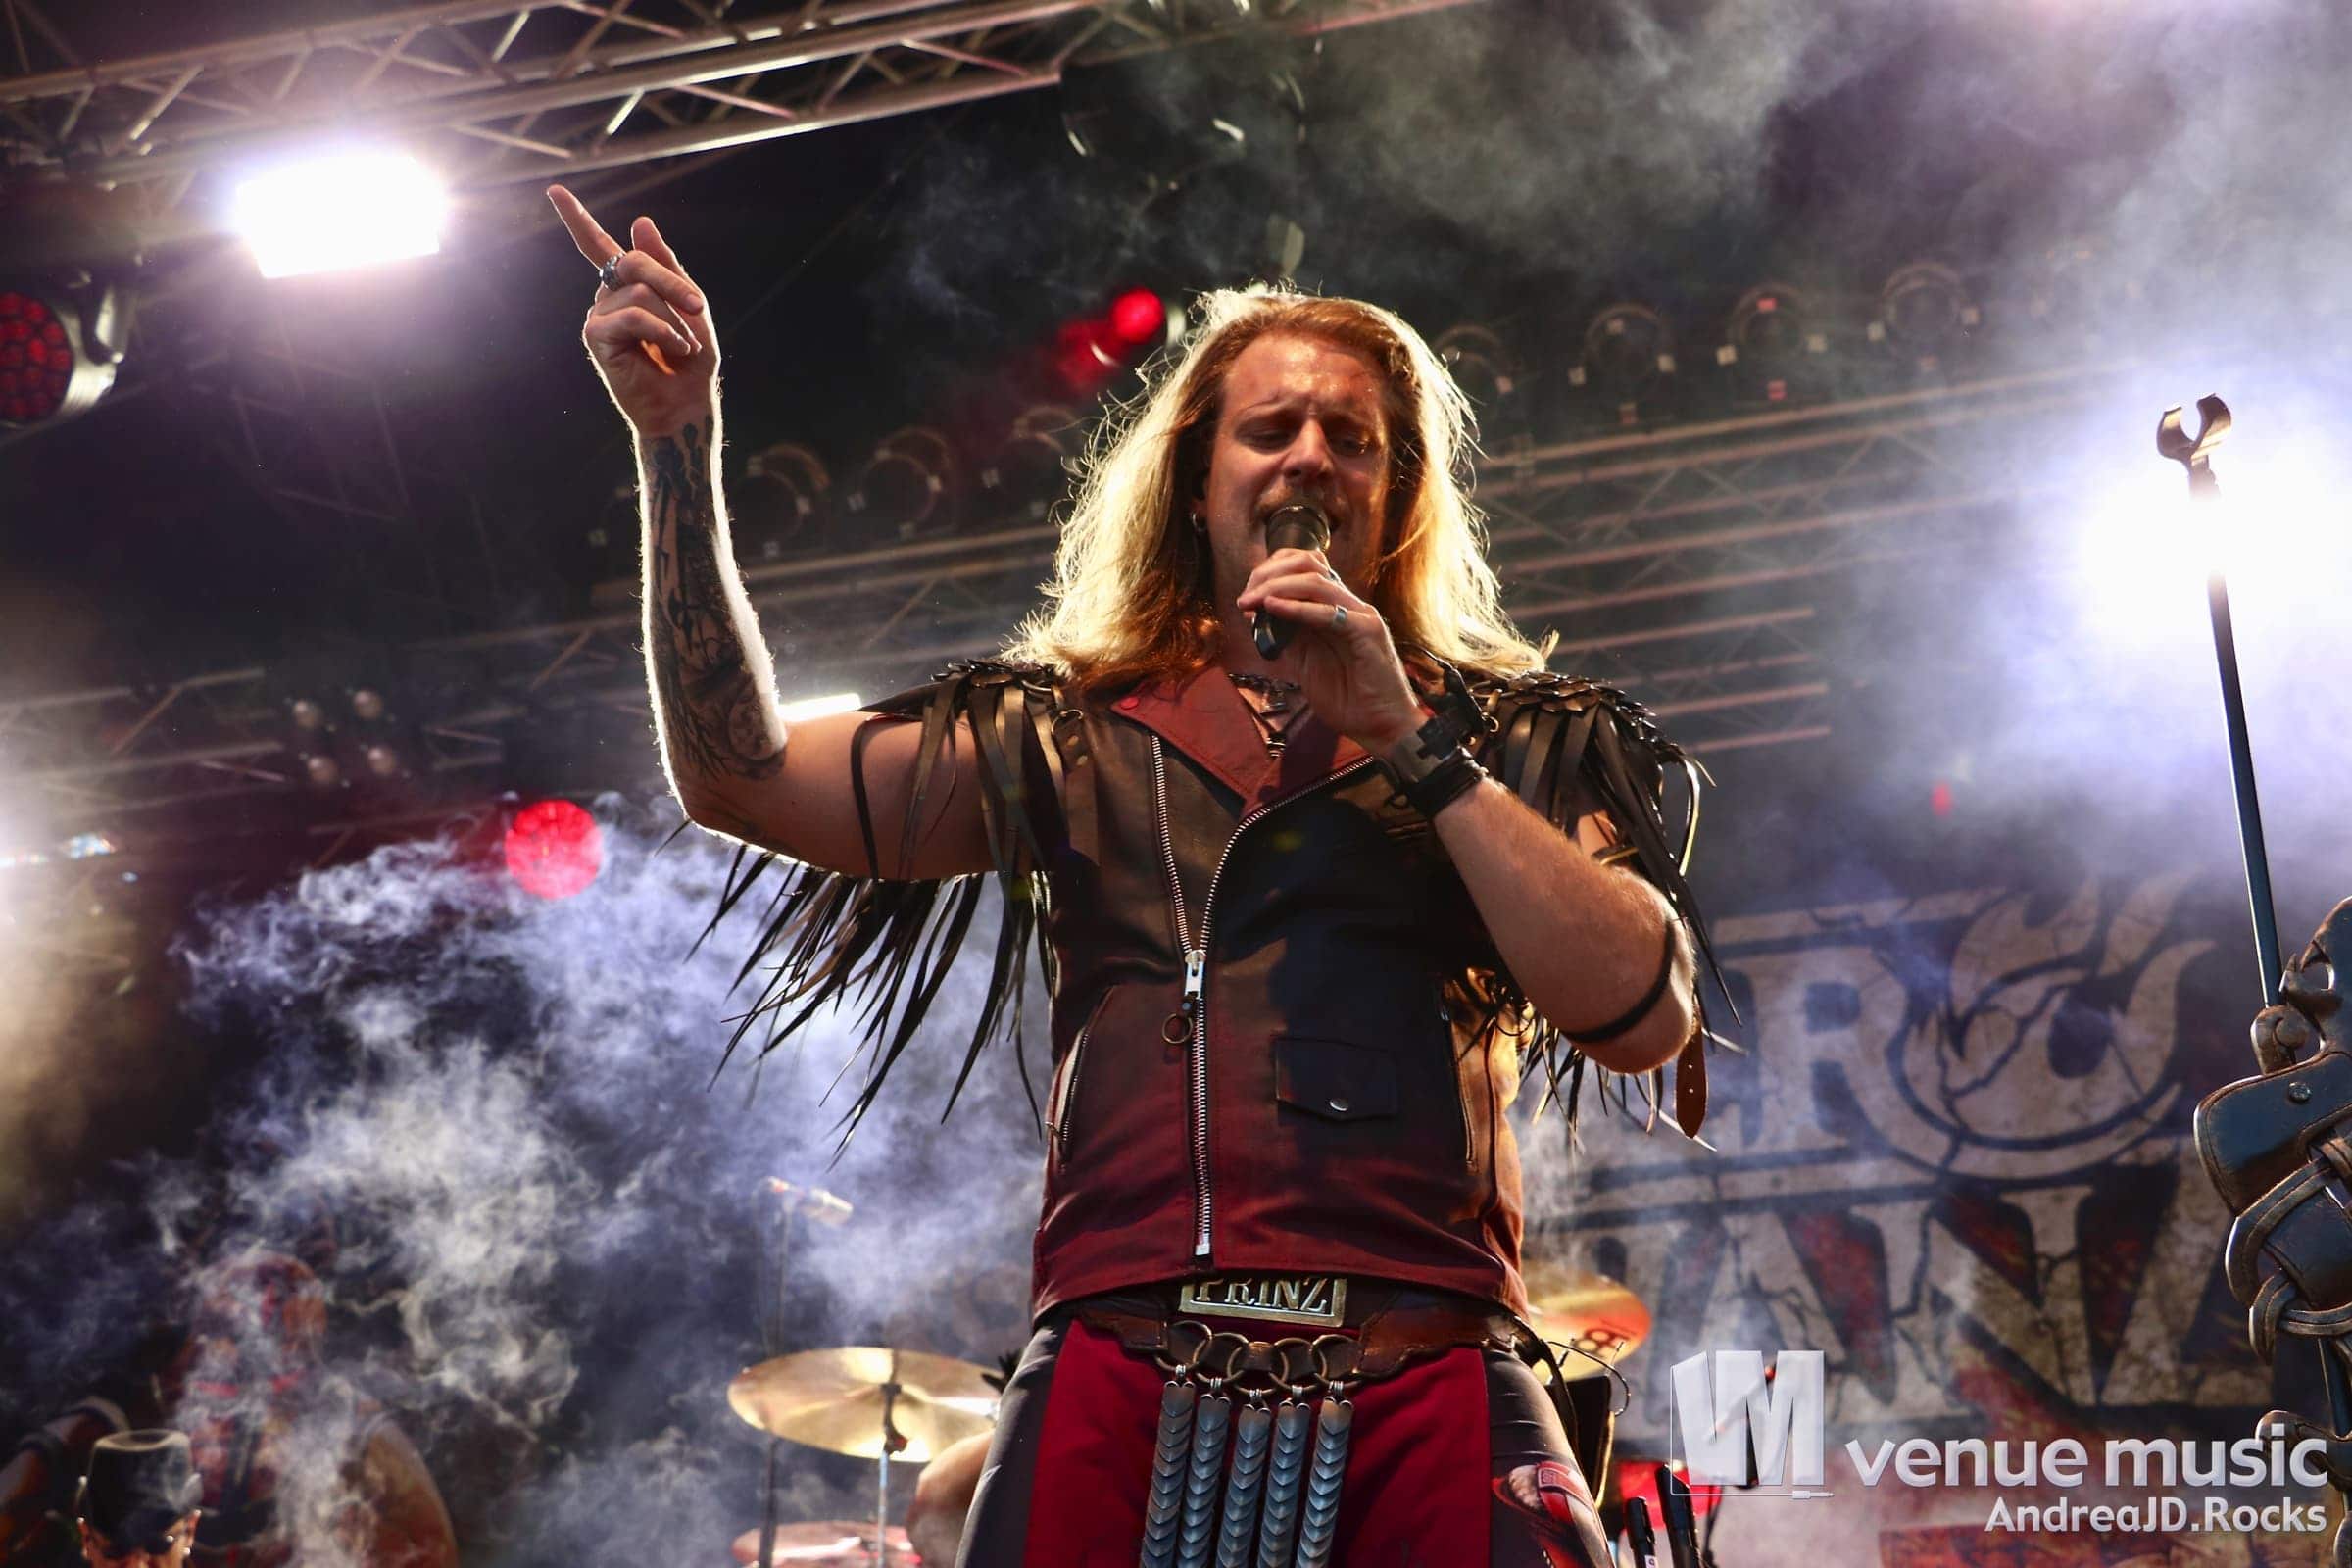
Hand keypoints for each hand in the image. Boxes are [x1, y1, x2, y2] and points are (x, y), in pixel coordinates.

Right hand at [548, 186, 717, 438]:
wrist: (687, 404)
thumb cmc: (690, 359)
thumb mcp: (688, 305)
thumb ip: (666, 265)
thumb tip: (640, 221)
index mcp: (626, 286)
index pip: (596, 245)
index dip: (576, 218)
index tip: (554, 189)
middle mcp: (607, 297)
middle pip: (633, 261)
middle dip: (672, 282)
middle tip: (697, 307)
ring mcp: (598, 317)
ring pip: (639, 291)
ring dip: (673, 318)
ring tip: (681, 346)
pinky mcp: (595, 338)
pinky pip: (633, 316)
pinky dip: (662, 331)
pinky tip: (673, 350)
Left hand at [1235, 548, 1424, 751]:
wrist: (1381, 726)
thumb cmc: (1347, 698)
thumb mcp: (1305, 662)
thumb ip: (1287, 637)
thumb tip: (1256, 615)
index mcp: (1337, 608)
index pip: (1305, 567)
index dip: (1271, 572)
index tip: (1247, 597)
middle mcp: (1350, 605)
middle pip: (1308, 563)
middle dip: (1269, 574)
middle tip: (1245, 598)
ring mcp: (1361, 615)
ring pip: (1316, 581)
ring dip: (1276, 587)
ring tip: (1251, 602)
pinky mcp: (1368, 632)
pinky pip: (1329, 613)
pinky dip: (1297, 608)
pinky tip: (1272, 609)